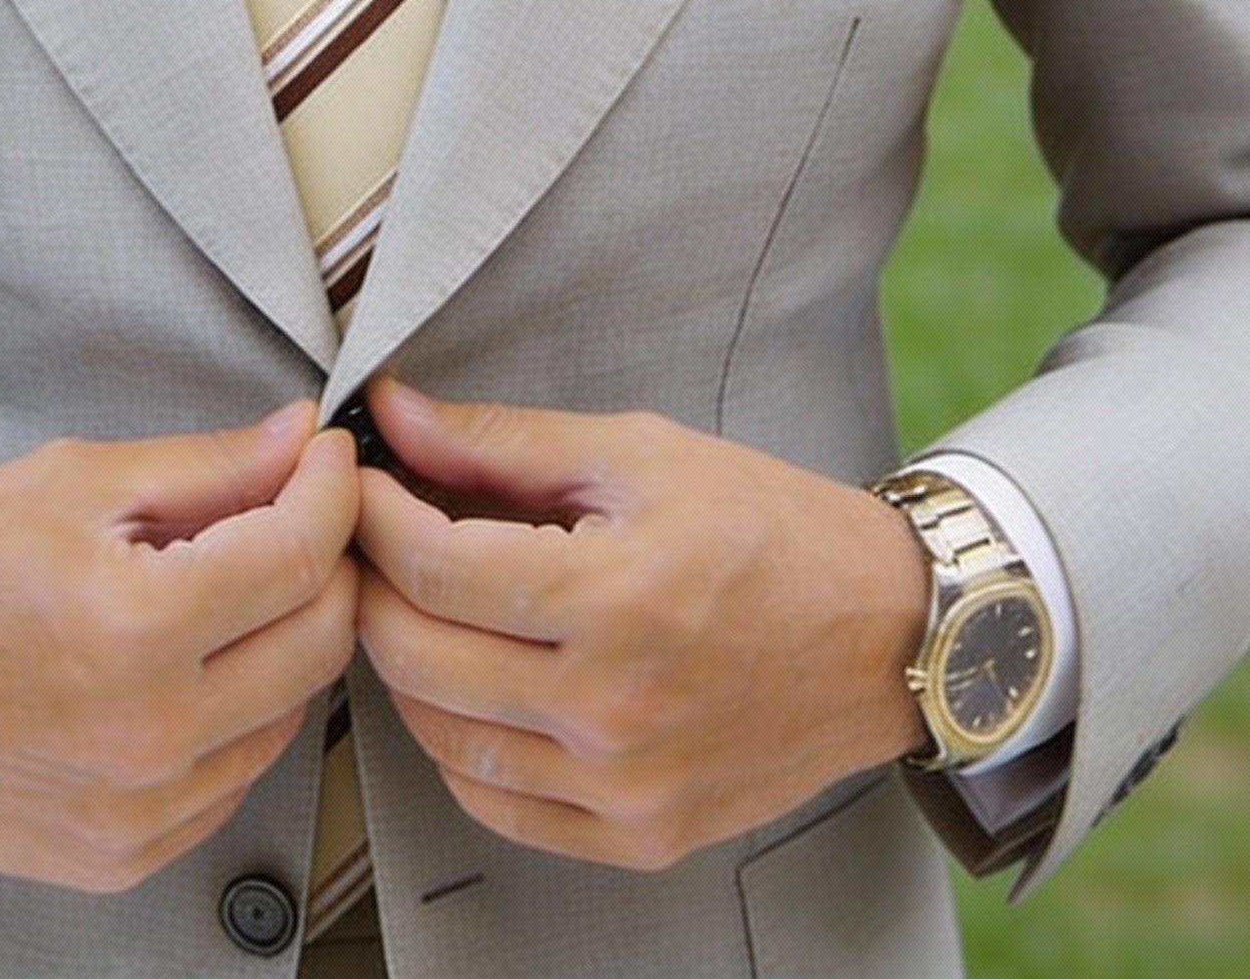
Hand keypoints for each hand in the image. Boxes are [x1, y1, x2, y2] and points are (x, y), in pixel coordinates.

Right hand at [0, 403, 359, 890]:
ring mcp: (138, 811)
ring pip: (291, 713)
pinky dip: (238, 714)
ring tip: (228, 588)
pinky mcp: (123, 855)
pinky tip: (190, 665)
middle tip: (297, 514)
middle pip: (320, 641)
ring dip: (285, 639)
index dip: (331, 491)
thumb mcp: (71, 482)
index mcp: (133, 627)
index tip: (326, 460)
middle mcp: (147, 734)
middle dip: (328, 561)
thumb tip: (298, 440)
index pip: (299, 555)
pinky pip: (234, 776)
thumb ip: (205, 466)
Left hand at [354, 379, 928, 871]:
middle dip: (371, 584)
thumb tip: (394, 414)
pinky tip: (470, 686)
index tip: (361, 481)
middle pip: (417, 655)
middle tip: (373, 538)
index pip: (432, 566)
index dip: (373, 515)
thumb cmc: (769, 528)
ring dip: (405, 665)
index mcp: (615, 599)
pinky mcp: (641, 835)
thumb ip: (502, 441)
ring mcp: (626, 786)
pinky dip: (458, 746)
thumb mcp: (638, 453)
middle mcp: (614, 708)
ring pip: (441, 738)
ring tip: (419, 604)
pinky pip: (497, 807)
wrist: (888, 633)